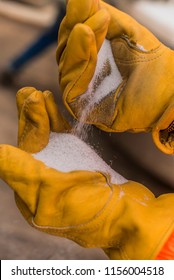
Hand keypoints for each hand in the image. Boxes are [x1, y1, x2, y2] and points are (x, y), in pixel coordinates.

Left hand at [0, 87, 173, 258]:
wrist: (128, 215)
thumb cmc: (93, 212)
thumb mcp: (55, 196)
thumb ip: (25, 175)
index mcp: (31, 192)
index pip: (22, 154)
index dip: (27, 126)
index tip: (31, 100)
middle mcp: (41, 179)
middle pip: (31, 144)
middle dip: (30, 117)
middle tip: (29, 92)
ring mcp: (59, 168)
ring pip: (45, 137)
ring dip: (41, 115)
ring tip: (38, 94)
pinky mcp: (75, 159)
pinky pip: (61, 137)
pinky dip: (57, 121)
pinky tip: (52, 106)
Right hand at [57, 0, 173, 153]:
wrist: (167, 96)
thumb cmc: (153, 69)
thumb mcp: (129, 34)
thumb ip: (106, 18)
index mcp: (93, 58)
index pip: (74, 37)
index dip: (77, 18)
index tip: (85, 1)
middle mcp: (85, 75)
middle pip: (65, 51)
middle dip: (75, 29)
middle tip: (87, 10)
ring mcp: (84, 93)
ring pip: (67, 68)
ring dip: (75, 46)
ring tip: (86, 27)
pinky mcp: (84, 109)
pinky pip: (72, 89)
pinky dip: (78, 66)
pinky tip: (85, 43)